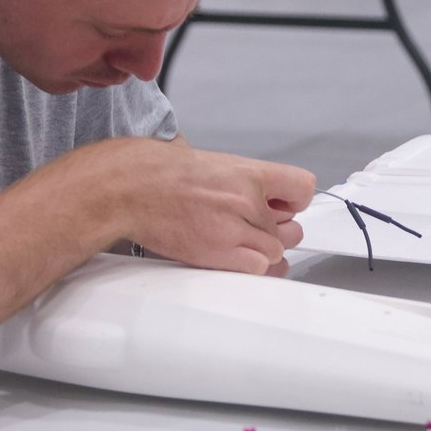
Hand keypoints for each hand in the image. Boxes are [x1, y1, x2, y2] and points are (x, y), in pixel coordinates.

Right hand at [78, 139, 315, 274]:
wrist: (128, 188)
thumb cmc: (157, 173)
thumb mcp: (208, 161)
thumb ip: (238, 179)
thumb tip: (253, 192)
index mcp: (246, 172)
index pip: (302, 187)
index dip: (296, 203)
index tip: (286, 208)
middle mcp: (246, 200)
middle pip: (290, 228)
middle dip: (277, 232)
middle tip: (257, 230)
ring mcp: (233, 229)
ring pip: (274, 252)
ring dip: (261, 253)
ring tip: (237, 244)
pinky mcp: (218, 253)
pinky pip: (256, 268)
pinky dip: (249, 268)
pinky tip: (232, 258)